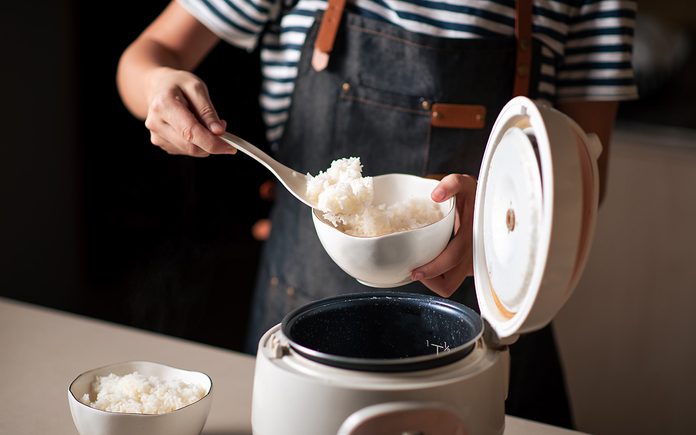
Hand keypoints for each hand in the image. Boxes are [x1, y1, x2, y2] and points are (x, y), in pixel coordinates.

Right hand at [144, 67, 234, 156]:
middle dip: (212, 143)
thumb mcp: (197, 88)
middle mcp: (156, 123)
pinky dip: (196, 143)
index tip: (230, 147)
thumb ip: (207, 111)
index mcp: (164, 105)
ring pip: (189, 151)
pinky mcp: (159, 142)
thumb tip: (218, 132)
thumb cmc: (178, 84)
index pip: (191, 132)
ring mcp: (156, 134)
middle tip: (221, 128)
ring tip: (205, 122)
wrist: (157, 86)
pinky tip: (194, 128)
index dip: (212, 143)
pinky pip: (184, 150)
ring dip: (204, 142)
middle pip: (191, 146)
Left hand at [411, 174, 476, 296]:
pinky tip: (430, 262)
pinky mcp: (467, 269)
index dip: (433, 269)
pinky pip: (451, 280)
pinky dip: (438, 276)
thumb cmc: (473, 197)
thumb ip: (452, 184)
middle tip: (413, 270)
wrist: (487, 205)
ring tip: (421, 266)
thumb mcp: (464, 184)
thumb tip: (436, 195)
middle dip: (429, 280)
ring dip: (433, 280)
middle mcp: (474, 255)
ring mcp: (471, 264)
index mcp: (472, 236)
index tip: (415, 271)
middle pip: (449, 283)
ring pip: (449, 285)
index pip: (452, 260)